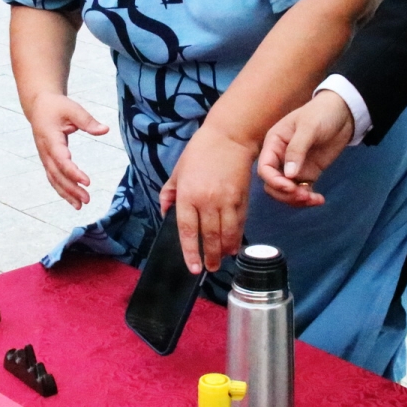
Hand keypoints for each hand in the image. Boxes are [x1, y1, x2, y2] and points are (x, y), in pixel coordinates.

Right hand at [25, 92, 108, 206]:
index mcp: (50, 138)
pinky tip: (73, 200)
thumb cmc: (57, 107)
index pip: (61, 159)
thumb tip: (105, 130)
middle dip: (71, 188)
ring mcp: (45, 157)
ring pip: (54, 179)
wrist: (39, 106)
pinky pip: (53, 178)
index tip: (87, 181)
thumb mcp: (73, 109)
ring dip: (66, 193)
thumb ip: (88, 121)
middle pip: (57, 174)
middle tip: (86, 199)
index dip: (73, 172)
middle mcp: (45, 151)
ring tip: (80, 205)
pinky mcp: (47, 160)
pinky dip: (62, 190)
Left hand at [159, 123, 255, 273]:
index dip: (190, 251)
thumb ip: (168, 194)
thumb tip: (164, 214)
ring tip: (221, 260)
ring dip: (224, 250)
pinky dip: (237, 237)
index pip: (187, 230)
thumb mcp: (177, 172)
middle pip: (209, 237)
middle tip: (210, 269)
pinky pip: (239, 223)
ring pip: (226, 234)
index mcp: (187, 195)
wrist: (229, 137)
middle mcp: (207, 200)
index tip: (193, 267)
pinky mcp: (241, 198)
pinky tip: (234, 246)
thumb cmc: (199, 153)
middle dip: (209, 257)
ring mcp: (226, 200)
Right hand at [256, 92, 353, 207]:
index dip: (274, 181)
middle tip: (304, 195)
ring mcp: (294, 167)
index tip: (290, 187)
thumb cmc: (322, 113)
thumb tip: (288, 175)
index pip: (265, 168)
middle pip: (273, 184)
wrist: (344, 112)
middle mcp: (280, 157)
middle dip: (286, 194)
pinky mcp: (308, 173)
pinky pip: (302, 191)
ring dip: (296, 200)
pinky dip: (308, 199)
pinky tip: (319, 200)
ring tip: (314, 199)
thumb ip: (297, 150)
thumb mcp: (308, 127)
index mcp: (274, 143)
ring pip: (286, 192)